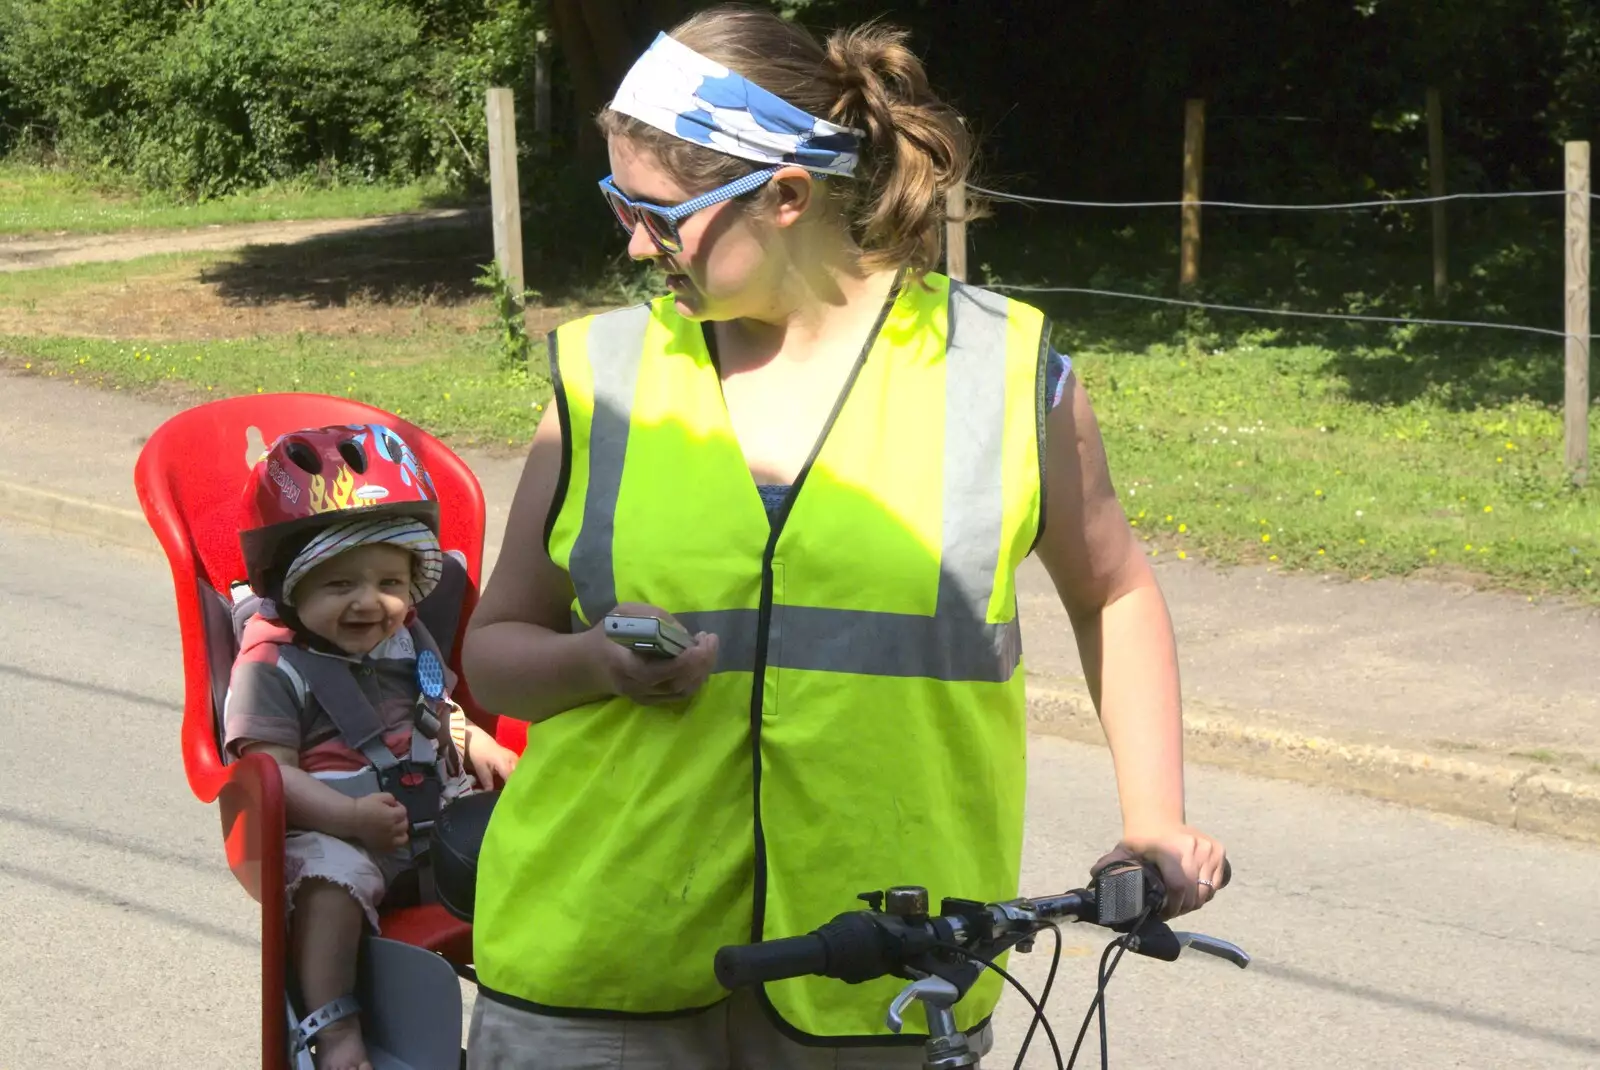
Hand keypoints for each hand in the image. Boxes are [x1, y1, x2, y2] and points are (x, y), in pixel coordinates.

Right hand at [351, 792, 409, 853]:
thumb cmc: (364, 806)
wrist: (350, 819)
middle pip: (405, 825)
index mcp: (393, 815)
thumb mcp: (379, 796)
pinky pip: (394, 848)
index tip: (393, 806)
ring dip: (401, 832)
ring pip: (403, 838)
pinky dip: (395, 842)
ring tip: (395, 829)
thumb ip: (391, 799)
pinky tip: (390, 838)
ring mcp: (388, 839)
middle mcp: (393, 829)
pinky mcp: (382, 847)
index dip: (399, 807)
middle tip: (394, 817)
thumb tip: (395, 804)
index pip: (403, 812)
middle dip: (401, 819)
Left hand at [465, 728, 519, 790]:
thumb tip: (491, 793)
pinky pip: (520, 768)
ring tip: (518, 790)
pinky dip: (519, 774)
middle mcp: (513, 760)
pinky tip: (517, 781)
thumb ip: (487, 781)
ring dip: (519, 779)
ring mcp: (515, 757)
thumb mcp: (480, 768)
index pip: (511, 779)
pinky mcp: (515, 757)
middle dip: (517, 785)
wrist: (479, 740)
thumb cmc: (478, 753)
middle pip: (518, 775)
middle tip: (516, 796)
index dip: (512, 788)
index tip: (511, 798)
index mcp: (504, 763)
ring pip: (521, 771)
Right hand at [588, 602, 719, 706]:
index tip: (698, 644)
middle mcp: (632, 685)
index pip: (653, 672)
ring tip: (709, 647)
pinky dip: (696, 679)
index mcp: (621, 663)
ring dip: (702, 670)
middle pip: (674, 684)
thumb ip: (652, 616)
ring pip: (680, 691)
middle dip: (699, 663)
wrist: (586, 664)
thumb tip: (683, 632)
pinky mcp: (650, 700)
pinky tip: (702, 661)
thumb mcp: (623, 613)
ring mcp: (642, 697)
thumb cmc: (606, 634)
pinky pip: (679, 694)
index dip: (681, 662)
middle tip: (711, 639)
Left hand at [1092, 824, 1226, 918]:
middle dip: (1183, 908)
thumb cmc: (1141, 841)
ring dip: (1195, 902)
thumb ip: (1111, 864)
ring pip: (1208, 890)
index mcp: (1170, 849)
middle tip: (1171, 911)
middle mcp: (1192, 846)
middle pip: (1194, 893)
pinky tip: (1193, 891)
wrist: (1158, 819)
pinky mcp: (1218, 850)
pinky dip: (1207, 892)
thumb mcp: (1124, 851)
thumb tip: (1096, 877)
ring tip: (1180, 902)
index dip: (1173, 907)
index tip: (1164, 914)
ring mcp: (1207, 847)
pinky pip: (1217, 882)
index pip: (1178, 887)